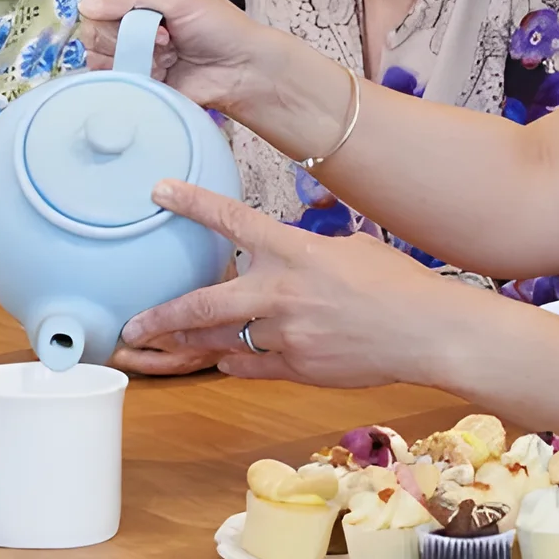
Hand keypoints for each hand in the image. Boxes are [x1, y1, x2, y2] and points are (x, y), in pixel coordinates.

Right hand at [76, 0, 269, 109]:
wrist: (241, 70)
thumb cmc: (217, 25)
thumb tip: (86, 5)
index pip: (96, 0)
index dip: (116, 12)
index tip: (151, 20)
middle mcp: (126, 20)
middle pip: (94, 32)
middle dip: (130, 39)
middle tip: (166, 40)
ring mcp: (128, 53)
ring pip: (100, 59)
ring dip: (137, 60)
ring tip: (168, 58)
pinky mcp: (134, 81)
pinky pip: (113, 83)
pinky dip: (138, 79)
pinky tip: (163, 74)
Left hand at [119, 180, 477, 389]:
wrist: (429, 332)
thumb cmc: (396, 283)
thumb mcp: (347, 248)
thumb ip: (306, 250)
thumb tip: (287, 249)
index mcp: (294, 250)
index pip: (233, 219)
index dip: (192, 202)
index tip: (158, 189)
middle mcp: (281, 292)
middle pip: (204, 304)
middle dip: (161, 316)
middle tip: (129, 325)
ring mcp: (287, 335)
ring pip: (222, 341)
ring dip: (189, 345)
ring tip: (156, 348)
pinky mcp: (298, 368)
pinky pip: (250, 367)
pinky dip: (233, 363)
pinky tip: (220, 362)